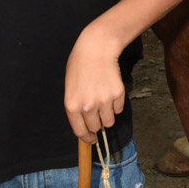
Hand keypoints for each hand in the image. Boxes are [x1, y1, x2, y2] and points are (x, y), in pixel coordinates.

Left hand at [64, 26, 125, 143]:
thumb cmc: (80, 66)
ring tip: (103, 100)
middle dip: (96, 123)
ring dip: (107, 115)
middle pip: (96, 127)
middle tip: (97, 112)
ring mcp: (104, 101)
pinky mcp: (118, 94)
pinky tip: (110, 90)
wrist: (96, 48)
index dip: (87, 138)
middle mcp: (88, 106)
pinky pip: (118, 109)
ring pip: (109, 121)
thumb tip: (85, 124)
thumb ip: (76, 107)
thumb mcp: (70, 88)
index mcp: (72, 106)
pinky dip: (115, 104)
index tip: (91, 140)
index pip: (80, 131)